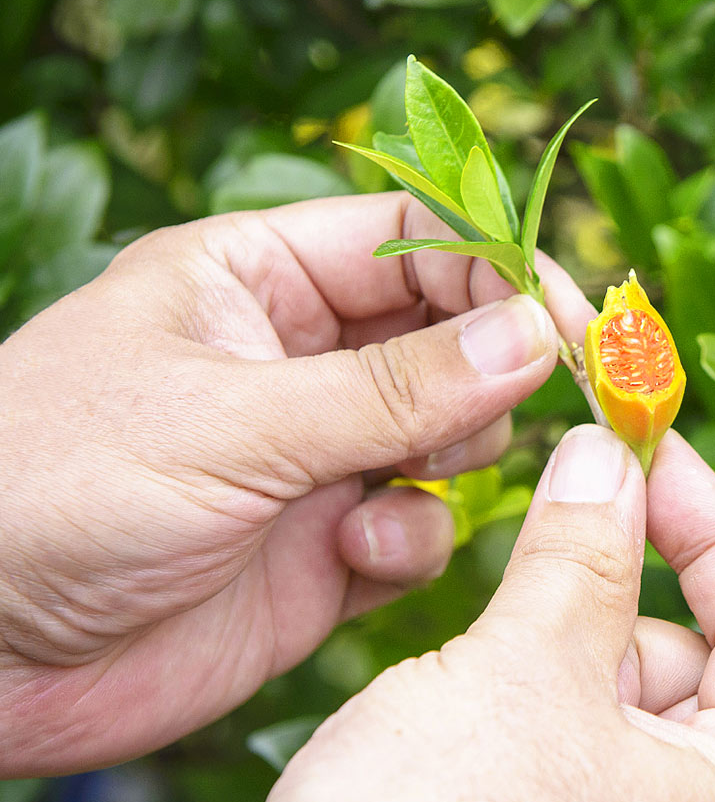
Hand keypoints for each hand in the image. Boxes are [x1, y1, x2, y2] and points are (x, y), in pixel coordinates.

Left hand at [0, 192, 596, 776]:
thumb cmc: (58, 489)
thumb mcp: (233, 421)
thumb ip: (396, 388)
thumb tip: (534, 335)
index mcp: (257, 283)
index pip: (413, 241)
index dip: (498, 270)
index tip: (569, 322)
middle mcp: (297, 363)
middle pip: (451, 335)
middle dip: (493, 369)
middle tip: (526, 403)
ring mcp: (315, 459)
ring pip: (453, 433)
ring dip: (455, 458)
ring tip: (405, 483)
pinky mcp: (325, 552)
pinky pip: (420, 528)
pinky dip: (412, 542)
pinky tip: (358, 561)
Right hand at [236, 428, 714, 801]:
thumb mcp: (523, 671)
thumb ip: (582, 552)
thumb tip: (608, 460)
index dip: (711, 525)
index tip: (647, 454)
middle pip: (704, 671)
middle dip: (618, 599)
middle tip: (545, 542)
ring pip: (632, 715)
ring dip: (564, 659)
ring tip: (484, 674)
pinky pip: (584, 768)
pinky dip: (537, 717)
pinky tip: (464, 720)